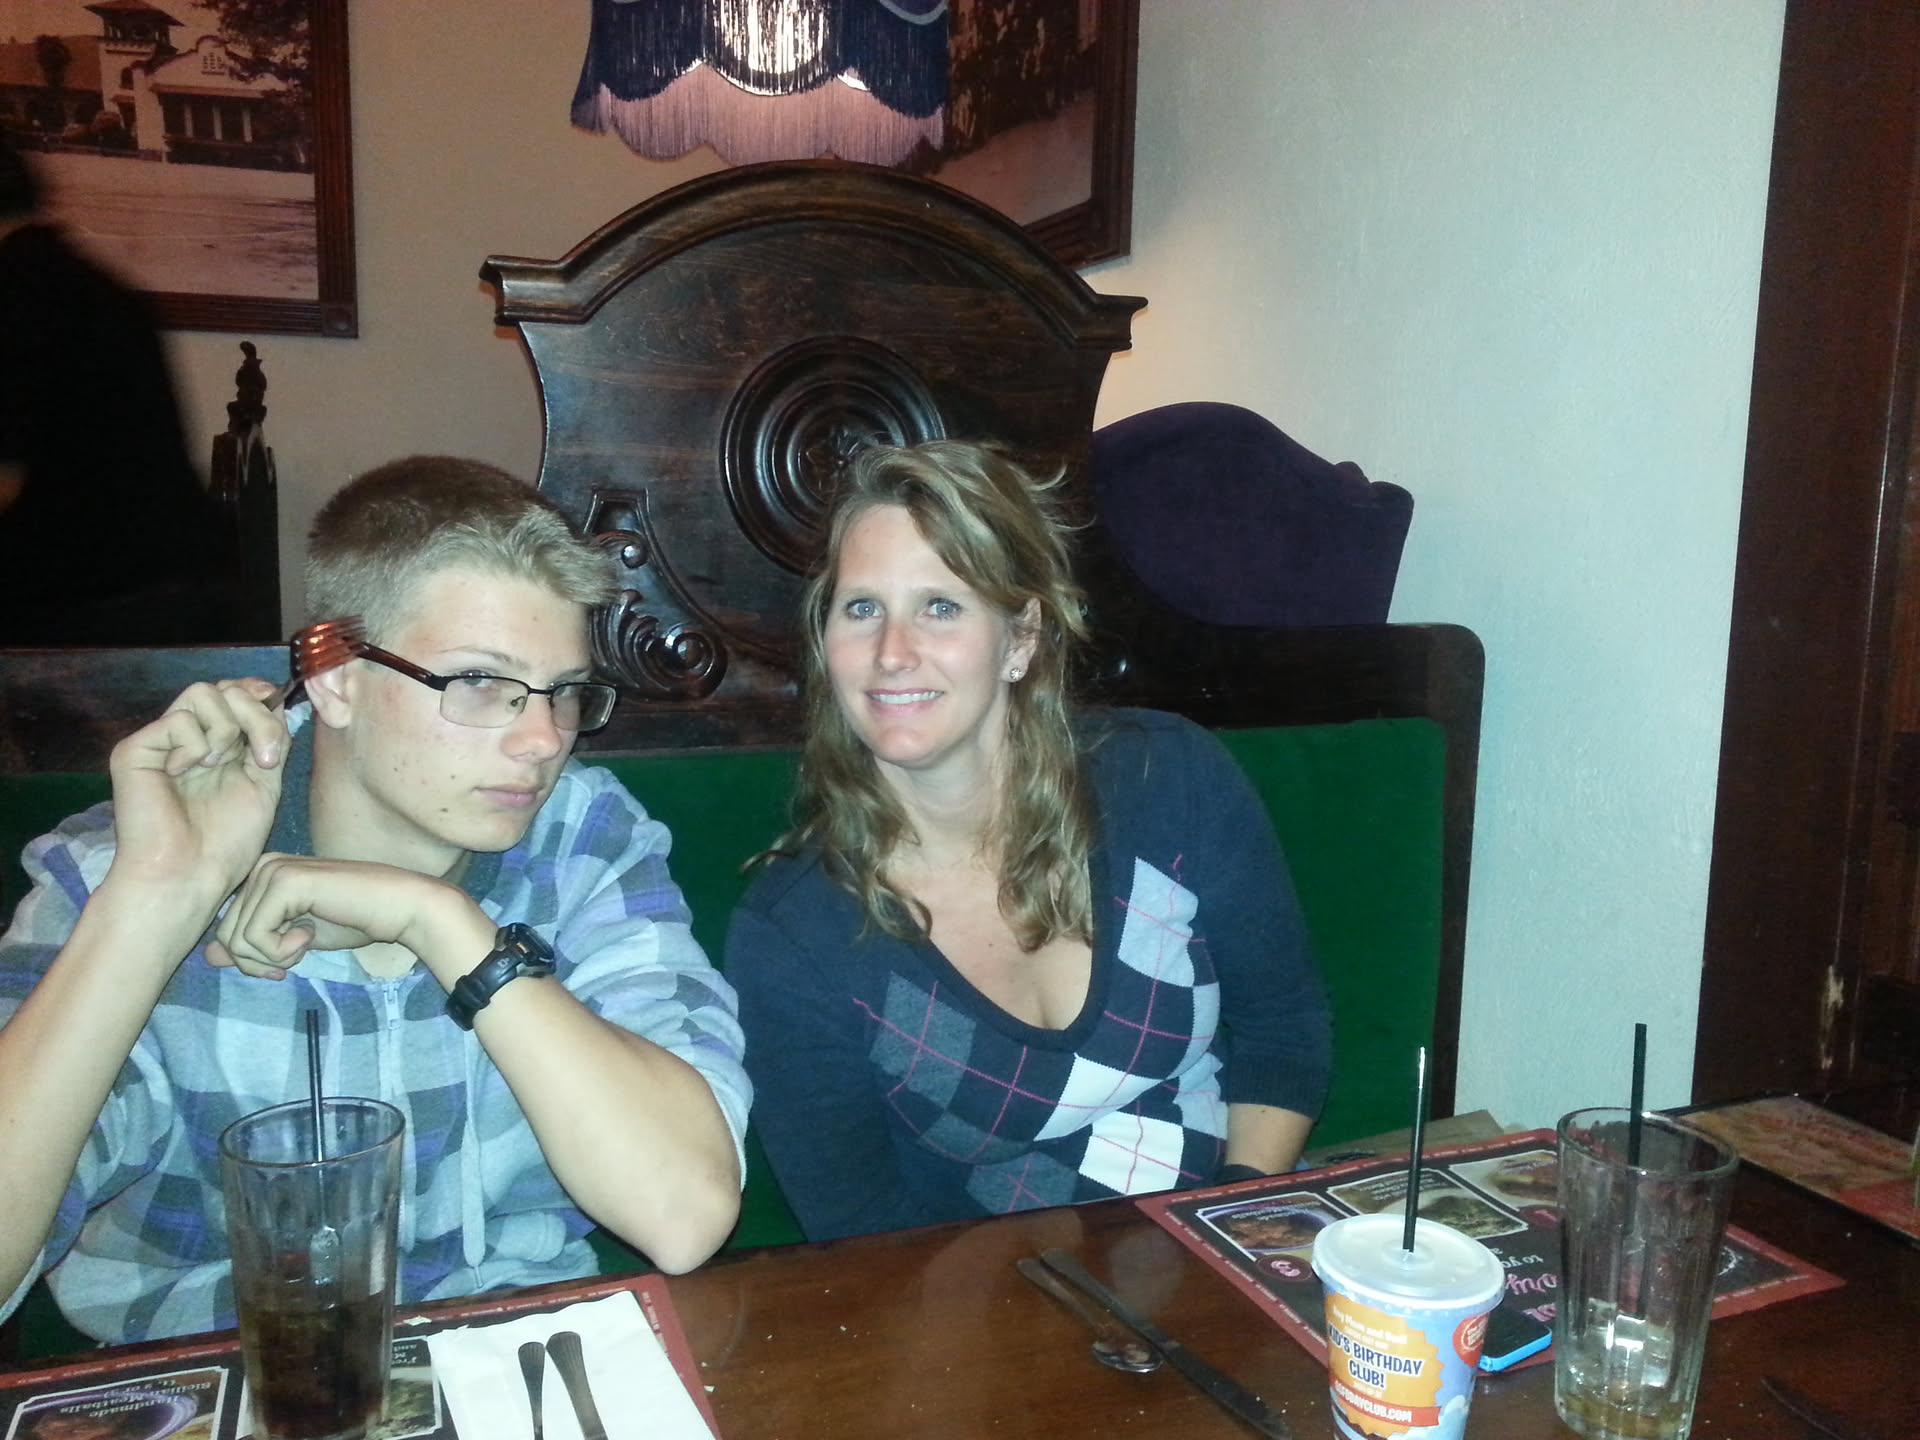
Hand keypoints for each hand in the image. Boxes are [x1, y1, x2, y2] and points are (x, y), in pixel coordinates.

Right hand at [105, 678, 286, 910]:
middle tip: (263, 759)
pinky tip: (184, 773)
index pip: (237, 695)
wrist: (188, 875)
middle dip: (255, 716)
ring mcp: (161, 742)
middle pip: (225, 688)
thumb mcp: (265, 783)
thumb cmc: (226, 842)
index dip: (259, 694)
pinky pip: (177, 720)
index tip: (278, 711)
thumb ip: (270, 740)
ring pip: (201, 692)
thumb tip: (275, 697)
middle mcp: (188, 739)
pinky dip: (194, 745)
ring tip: (219, 766)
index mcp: (217, 746)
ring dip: (226, 728)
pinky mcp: (134, 750)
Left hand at [208, 853, 480, 980]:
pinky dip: (282, 950)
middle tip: (297, 957)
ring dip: (274, 956)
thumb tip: (210, 957)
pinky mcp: (282, 881)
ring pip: (237, 940)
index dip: (252, 959)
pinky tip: (311, 934)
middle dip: (258, 962)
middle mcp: (262, 866)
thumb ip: (256, 946)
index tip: (287, 962)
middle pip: (226, 937)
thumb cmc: (357, 921)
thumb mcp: (295, 940)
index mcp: (264, 874)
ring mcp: (271, 870)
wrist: (399, 907)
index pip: (227, 929)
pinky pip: (255, 936)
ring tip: (307, 942)